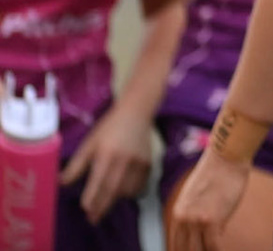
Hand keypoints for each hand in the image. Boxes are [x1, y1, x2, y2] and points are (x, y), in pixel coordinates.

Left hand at [60, 103, 153, 224]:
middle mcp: (125, 159)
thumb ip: (76, 165)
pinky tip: (121, 193)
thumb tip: (62, 183)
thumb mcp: (89, 143)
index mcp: (107, 153)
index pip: (99, 181)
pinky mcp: (149, 164)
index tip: (85, 209)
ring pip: (126, 190)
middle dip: (102, 206)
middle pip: (113, 190)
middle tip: (93, 219)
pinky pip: (139, 185)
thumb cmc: (108, 128)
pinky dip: (129, 193)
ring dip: (115, 200)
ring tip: (104, 204)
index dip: (92, 197)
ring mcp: (139, 162)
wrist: (137, 113)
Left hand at [165, 149, 249, 250]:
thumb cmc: (219, 173)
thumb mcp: (200, 197)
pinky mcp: (212, 220)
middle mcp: (183, 219)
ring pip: (198, 250)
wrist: (227, 157)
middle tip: (206, 250)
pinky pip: (213, 245)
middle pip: (185, 250)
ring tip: (214, 249)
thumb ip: (198, 217)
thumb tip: (211, 236)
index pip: (175, 245)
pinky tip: (223, 249)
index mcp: (178, 214)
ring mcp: (196, 221)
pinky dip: (218, 250)